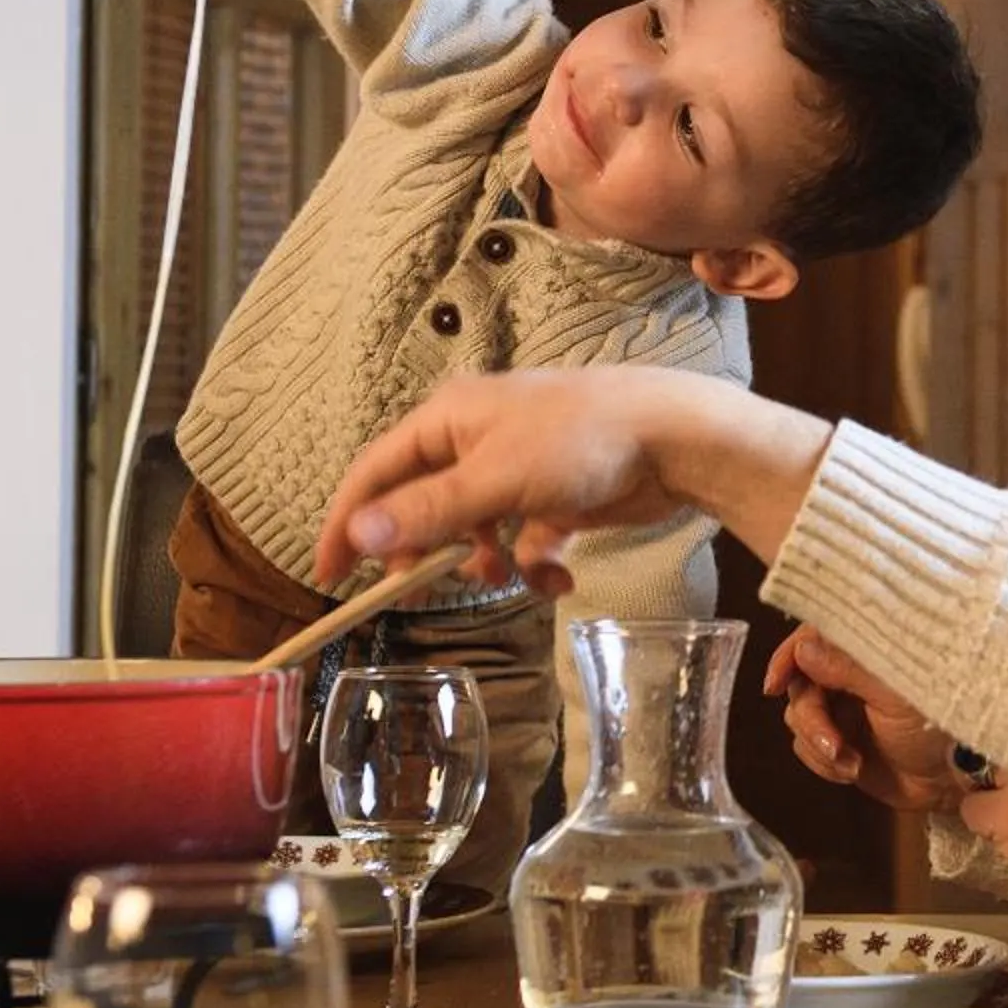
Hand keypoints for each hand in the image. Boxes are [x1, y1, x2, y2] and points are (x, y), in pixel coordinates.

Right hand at [318, 366, 831, 590]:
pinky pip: (525, 543)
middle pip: (424, 506)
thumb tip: (359, 532)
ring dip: (486, 564)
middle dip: (427, 551)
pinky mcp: (557, 498)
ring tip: (509, 577)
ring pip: (475, 532)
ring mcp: (519, 469)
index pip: (376, 471)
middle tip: (425, 589)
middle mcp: (478, 440)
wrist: (676, 438)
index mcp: (450, 419)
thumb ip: (429, 510)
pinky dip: (535, 567)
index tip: (331, 575)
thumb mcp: (497, 479)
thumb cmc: (584, 441)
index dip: (349, 521)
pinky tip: (559, 580)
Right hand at [764, 627, 960, 811]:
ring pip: (798, 721)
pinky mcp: (838, 745)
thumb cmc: (935, 723)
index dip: (786, 659)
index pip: (810, 639)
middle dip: (812, 721)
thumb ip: (848, 669)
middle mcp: (845, 677)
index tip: (773, 684)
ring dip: (819, 746)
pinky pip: (807, 750)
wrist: (952, 777)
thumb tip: (803, 647)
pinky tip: (851, 770)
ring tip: (852, 763)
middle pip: (798, 687)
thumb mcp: (895, 694)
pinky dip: (823, 763)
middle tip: (835, 745)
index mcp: (862, 654)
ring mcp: (840, 712)